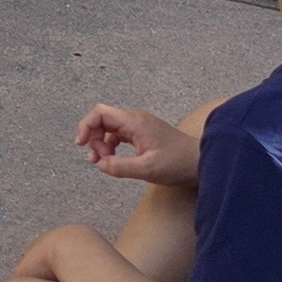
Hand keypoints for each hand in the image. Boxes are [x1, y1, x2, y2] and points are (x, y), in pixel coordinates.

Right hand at [75, 102, 200, 186]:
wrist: (201, 162)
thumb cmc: (178, 163)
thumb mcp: (147, 169)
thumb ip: (119, 167)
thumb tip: (100, 164)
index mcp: (134, 122)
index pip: (100, 113)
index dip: (85, 126)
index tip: (80, 144)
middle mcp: (135, 120)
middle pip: (102, 120)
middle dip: (93, 138)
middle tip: (99, 160)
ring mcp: (140, 126)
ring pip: (110, 129)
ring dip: (102, 144)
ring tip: (105, 162)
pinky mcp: (143, 135)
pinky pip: (119, 136)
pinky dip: (112, 146)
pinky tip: (115, 160)